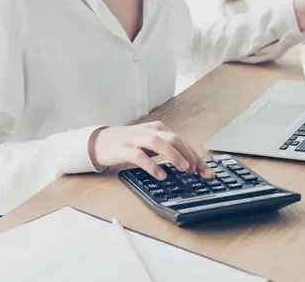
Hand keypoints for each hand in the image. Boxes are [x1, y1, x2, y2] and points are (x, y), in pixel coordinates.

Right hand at [88, 121, 214, 180]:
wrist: (99, 141)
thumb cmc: (128, 143)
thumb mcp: (150, 143)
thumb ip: (167, 148)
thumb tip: (189, 161)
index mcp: (158, 129)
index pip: (182, 140)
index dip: (195, 155)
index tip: (205, 171)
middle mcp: (149, 131)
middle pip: (174, 138)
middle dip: (189, 154)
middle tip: (197, 170)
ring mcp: (136, 140)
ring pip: (159, 143)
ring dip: (174, 155)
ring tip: (183, 168)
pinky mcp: (125, 149)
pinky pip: (140, 156)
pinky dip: (152, 165)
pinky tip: (160, 175)